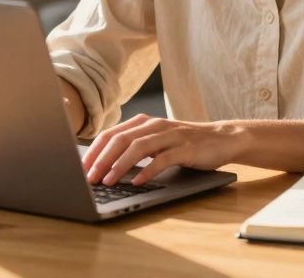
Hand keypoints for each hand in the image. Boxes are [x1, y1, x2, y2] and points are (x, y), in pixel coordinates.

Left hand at [81, 113, 240, 186]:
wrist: (222, 138)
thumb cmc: (184, 144)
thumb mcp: (156, 142)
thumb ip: (135, 147)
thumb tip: (104, 165)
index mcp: (143, 122)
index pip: (111, 134)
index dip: (94, 151)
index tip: (81, 168)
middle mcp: (154, 125)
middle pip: (120, 140)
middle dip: (101, 159)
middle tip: (90, 177)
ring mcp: (170, 135)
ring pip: (138, 147)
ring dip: (120, 165)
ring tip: (108, 180)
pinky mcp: (185, 148)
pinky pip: (162, 159)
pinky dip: (147, 171)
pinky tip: (138, 182)